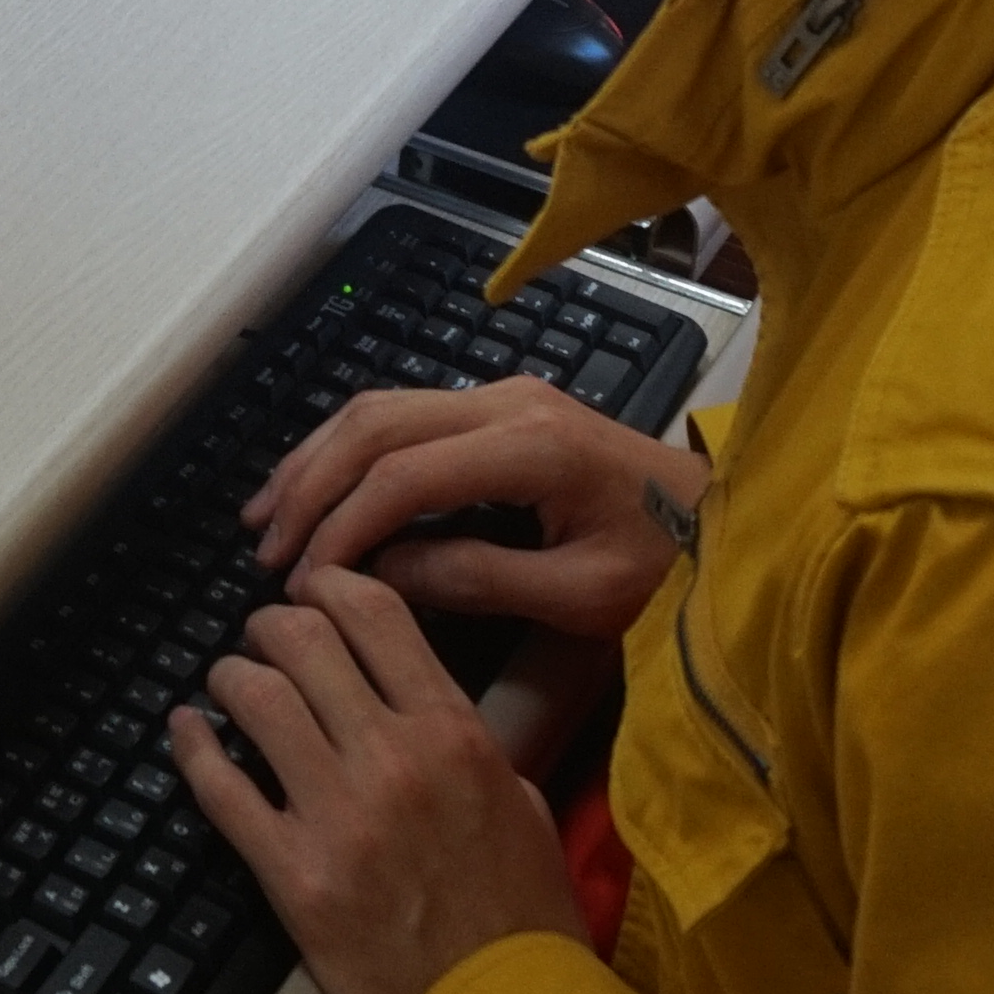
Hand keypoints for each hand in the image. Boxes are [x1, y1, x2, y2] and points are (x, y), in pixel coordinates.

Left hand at [169, 564, 585, 993]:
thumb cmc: (523, 922)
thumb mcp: (525, 808)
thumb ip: (471, 746)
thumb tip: (426, 710)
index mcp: (455, 733)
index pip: (376, 615)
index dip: (330, 586)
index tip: (313, 590)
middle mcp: (392, 757)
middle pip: (301, 639)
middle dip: (271, 626)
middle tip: (263, 638)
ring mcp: (336, 814)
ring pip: (253, 696)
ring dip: (230, 677)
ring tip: (228, 684)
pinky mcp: (291, 873)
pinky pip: (219, 788)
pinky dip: (192, 747)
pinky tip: (186, 729)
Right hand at [241, 379, 702, 639]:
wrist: (728, 522)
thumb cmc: (669, 568)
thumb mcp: (582, 595)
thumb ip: (479, 579)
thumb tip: (377, 574)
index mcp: (533, 448)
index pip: (405, 476)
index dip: (342, 525)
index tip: (301, 579)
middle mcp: (509, 404)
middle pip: (377, 425)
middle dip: (311, 486)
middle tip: (265, 548)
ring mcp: (504, 397)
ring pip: (381, 409)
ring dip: (317, 459)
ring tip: (267, 515)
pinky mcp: (502, 408)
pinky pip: (404, 415)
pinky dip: (349, 450)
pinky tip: (318, 486)